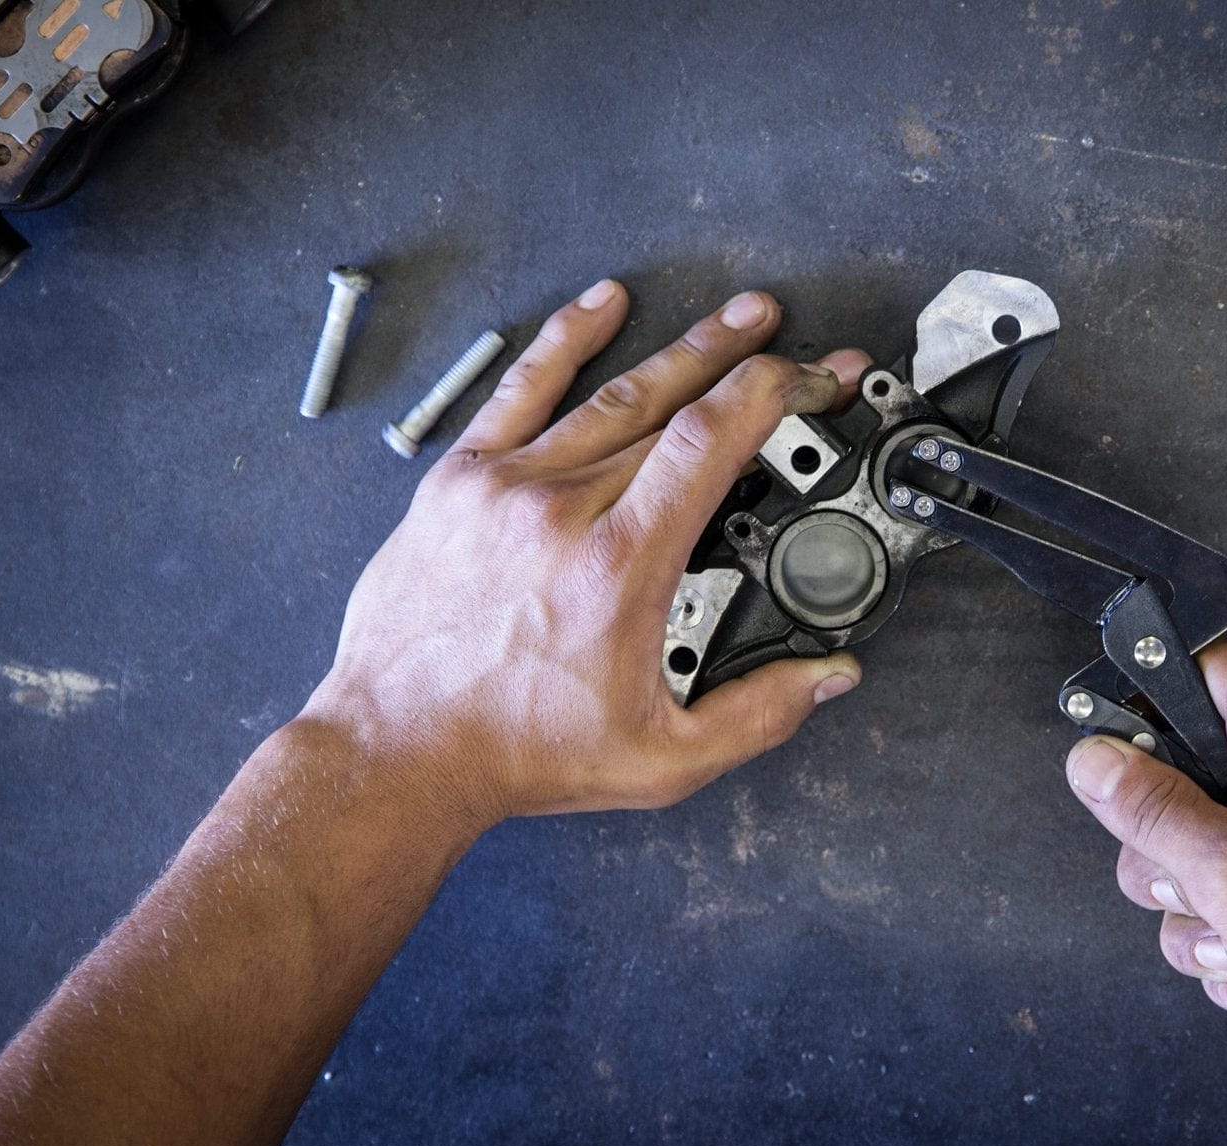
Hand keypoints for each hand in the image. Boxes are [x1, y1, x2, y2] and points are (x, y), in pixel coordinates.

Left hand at [301, 282, 868, 833]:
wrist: (398, 748)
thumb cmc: (516, 748)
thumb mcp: (661, 760)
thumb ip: (757, 715)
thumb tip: (828, 678)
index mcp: (619, 567)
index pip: (709, 442)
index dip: (772, 394)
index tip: (812, 381)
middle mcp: (561, 510)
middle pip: (673, 409)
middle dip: (751, 372)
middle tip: (800, 351)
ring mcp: (505, 487)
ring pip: (611, 394)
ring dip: (684, 349)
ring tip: (737, 318)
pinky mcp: (460, 482)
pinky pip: (520, 390)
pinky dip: (566, 341)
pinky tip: (603, 304)